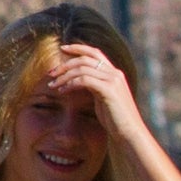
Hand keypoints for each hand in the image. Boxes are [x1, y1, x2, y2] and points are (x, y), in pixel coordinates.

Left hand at [35, 39, 153, 148]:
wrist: (129, 132)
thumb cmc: (115, 119)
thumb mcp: (103, 98)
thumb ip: (94, 86)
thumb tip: (78, 81)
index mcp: (114, 73)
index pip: (94, 52)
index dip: (78, 48)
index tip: (62, 48)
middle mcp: (115, 73)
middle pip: (85, 58)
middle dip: (65, 64)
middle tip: (51, 73)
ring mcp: (113, 80)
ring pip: (82, 69)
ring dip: (64, 76)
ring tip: (52, 85)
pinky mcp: (109, 90)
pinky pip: (84, 80)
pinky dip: (71, 84)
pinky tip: (62, 91)